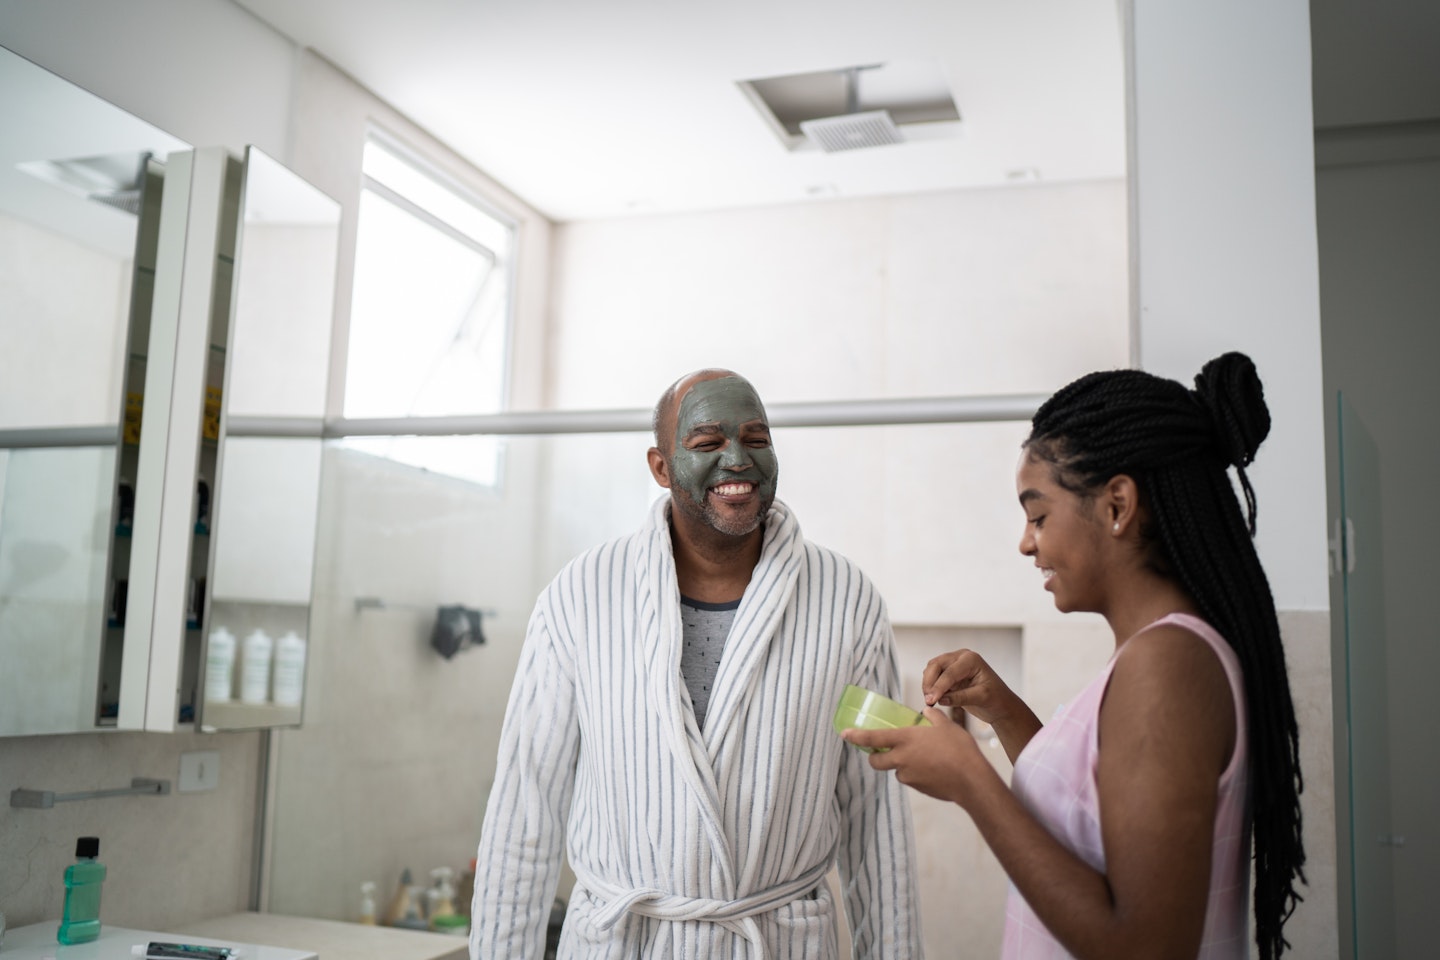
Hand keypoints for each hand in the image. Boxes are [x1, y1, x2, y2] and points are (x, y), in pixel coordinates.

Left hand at [841, 707, 988, 805]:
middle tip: (882, 751)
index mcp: (905, 739)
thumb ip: (932, 717)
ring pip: (896, 770)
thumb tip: (926, 712)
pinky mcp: (917, 788)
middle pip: (875, 761)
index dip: (856, 736)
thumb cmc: (959, 749)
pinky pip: (910, 779)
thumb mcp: (946, 726)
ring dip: (901, 765)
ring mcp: (908, 776)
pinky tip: (933, 769)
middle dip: (874, 757)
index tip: (844, 735)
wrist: (971, 780)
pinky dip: (915, 774)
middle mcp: (901, 758)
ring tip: (924, 758)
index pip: (872, 738)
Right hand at [922, 648, 1020, 725]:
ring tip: (931, 701)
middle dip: (930, 683)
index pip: (950, 672)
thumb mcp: (981, 698)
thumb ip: (960, 697)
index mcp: (971, 659)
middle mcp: (961, 658)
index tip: (931, 700)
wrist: (1001, 705)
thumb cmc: (996, 699)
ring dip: (928, 685)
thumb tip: (940, 699)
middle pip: (936, 665)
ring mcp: (954, 664)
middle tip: (928, 700)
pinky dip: (931, 687)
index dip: (939, 686)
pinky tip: (935, 699)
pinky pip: (933, 677)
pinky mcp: (949, 674)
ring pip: (931, 670)